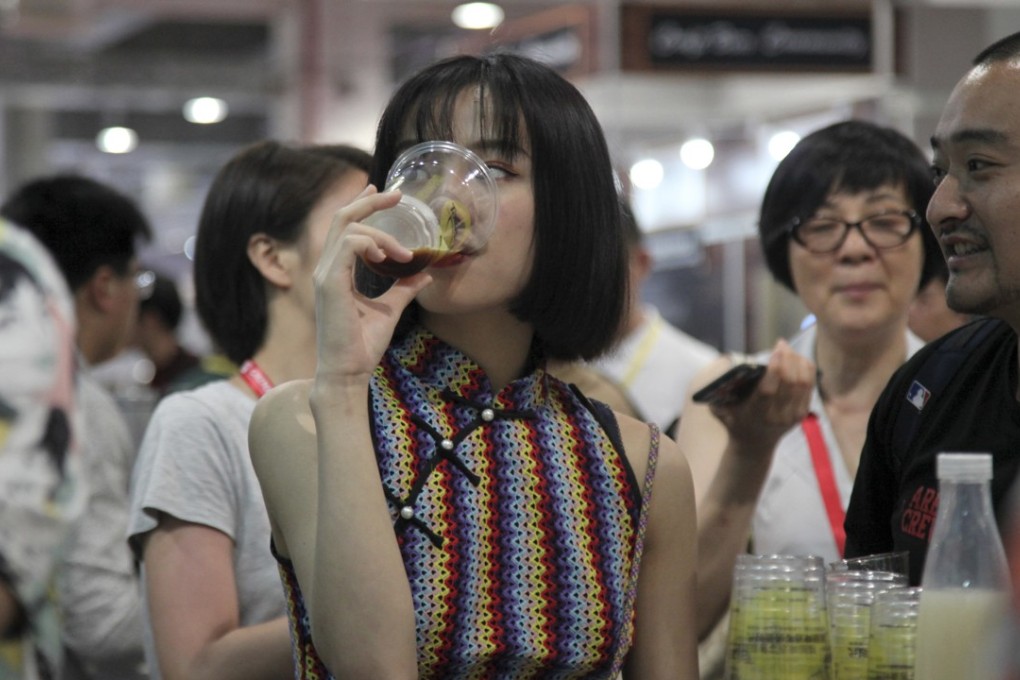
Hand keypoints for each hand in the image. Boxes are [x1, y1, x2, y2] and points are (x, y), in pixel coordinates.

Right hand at [312, 186, 432, 383]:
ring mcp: (325, 274)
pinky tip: (390, 258)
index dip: (362, 205)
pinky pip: (349, 245)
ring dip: (382, 234)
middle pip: (341, 218)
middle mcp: (326, 268)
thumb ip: (403, 288)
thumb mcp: (390, 310)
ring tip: (405, 254)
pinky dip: (372, 244)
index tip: (384, 194)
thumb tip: (425, 273)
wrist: (347, 373)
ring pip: (348, 228)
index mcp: (335, 272)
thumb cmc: (362, 346)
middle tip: (397, 196)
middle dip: (370, 201)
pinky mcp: (330, 284)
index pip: (343, 227)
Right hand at [708, 339, 814, 450]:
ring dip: (798, 361)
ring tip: (789, 349)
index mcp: (756, 414)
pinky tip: (798, 359)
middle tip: (781, 343)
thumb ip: (720, 392)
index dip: (775, 368)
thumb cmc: (735, 421)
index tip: (776, 349)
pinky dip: (806, 369)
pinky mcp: (803, 412)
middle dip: (788, 358)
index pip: (768, 390)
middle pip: (790, 383)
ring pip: (803, 382)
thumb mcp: (722, 410)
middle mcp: (777, 416)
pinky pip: (810, 385)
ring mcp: (793, 416)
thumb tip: (724, 366)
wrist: (754, 445)